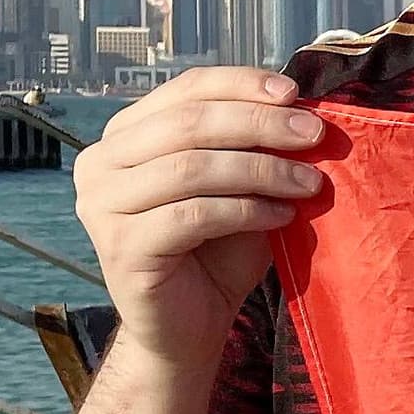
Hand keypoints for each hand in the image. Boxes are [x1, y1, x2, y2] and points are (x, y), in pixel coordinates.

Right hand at [71, 65, 325, 367]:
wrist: (189, 328)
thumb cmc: (216, 252)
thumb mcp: (238, 185)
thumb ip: (251, 144)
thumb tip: (299, 106)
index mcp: (124, 136)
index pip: (185, 90)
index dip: (241, 85)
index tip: (294, 94)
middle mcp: (99, 164)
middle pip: (188, 124)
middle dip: (259, 124)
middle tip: (313, 134)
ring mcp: (101, 205)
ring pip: (191, 168)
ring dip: (261, 170)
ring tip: (309, 183)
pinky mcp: (120, 246)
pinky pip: (193, 215)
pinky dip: (246, 210)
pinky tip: (282, 217)